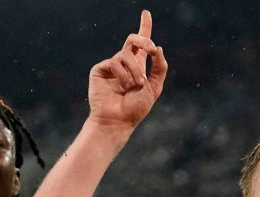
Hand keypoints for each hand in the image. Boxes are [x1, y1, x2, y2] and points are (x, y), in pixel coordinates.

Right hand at [87, 10, 168, 128]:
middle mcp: (124, 63)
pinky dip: (123, 75)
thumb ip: (159, 68)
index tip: (146, 13)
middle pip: (133, 40)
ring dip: (135, 71)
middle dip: (144, 39)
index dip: (145, 28)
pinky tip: (122, 87)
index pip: (141, 44)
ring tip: (135, 86)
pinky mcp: (100, 69)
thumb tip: (158, 47)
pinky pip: (116, 62)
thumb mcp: (154, 88)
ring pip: (127, 54)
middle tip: (151, 48)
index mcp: (137, 67)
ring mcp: (111, 66)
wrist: (118, 120)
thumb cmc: (135, 109)